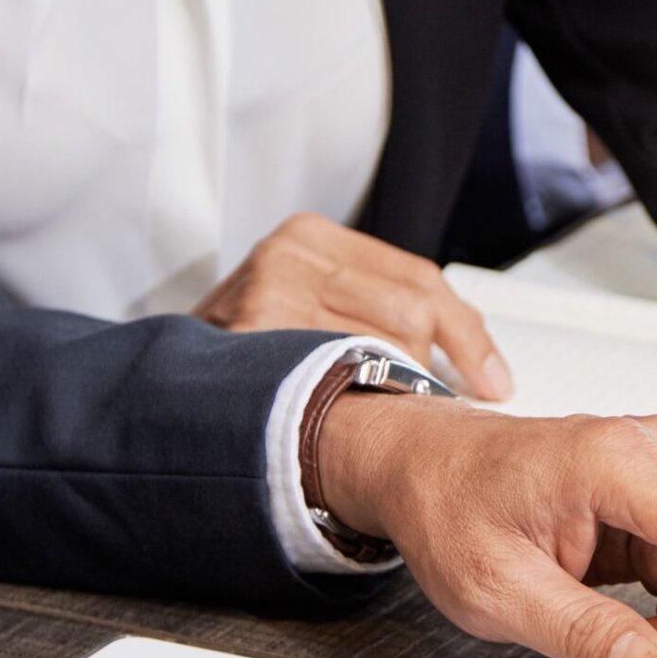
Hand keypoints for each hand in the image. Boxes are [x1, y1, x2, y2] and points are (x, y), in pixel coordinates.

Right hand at [195, 212, 512, 400]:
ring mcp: (267, 296)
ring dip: (396, 393)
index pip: (420, 280)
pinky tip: (353, 420)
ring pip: (380, 350)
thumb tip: (469, 357)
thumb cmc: (246, 350)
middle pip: (409, 314)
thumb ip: (374, 307)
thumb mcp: (309, 304)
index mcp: (311, 237)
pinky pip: (337, 380)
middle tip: (438, 406)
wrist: (162, 384)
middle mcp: (290, 256)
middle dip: (432, 370)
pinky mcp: (251, 342)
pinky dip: (358, 406)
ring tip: (384, 415)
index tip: (494, 379)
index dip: (468, 336)